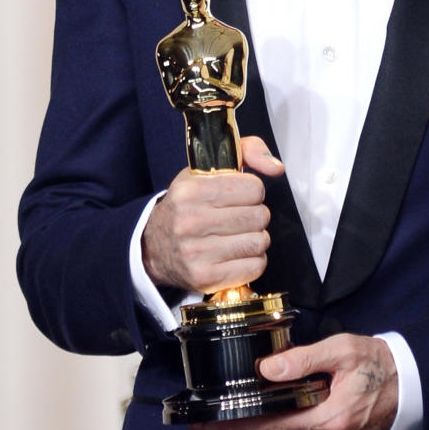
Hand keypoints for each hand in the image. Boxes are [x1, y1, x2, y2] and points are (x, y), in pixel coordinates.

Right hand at [141, 136, 283, 293]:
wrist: (152, 247)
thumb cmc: (188, 206)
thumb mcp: (206, 170)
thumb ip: (247, 152)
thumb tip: (276, 168)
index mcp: (190, 190)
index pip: (253, 188)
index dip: (252, 192)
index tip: (239, 197)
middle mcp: (190, 221)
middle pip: (259, 216)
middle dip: (255, 216)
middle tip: (239, 218)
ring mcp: (196, 252)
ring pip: (260, 242)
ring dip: (255, 239)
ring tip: (237, 236)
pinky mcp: (204, 277)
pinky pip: (256, 267)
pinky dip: (253, 261)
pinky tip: (236, 254)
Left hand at [195, 334, 398, 429]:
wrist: (411, 382)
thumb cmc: (378, 363)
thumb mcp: (342, 351)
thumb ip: (303, 359)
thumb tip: (266, 369)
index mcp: (329, 419)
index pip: (271, 424)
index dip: (236, 423)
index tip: (207, 421)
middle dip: (239, 425)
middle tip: (206, 417)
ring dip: (257, 426)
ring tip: (226, 414)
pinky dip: (277, 425)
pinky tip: (262, 413)